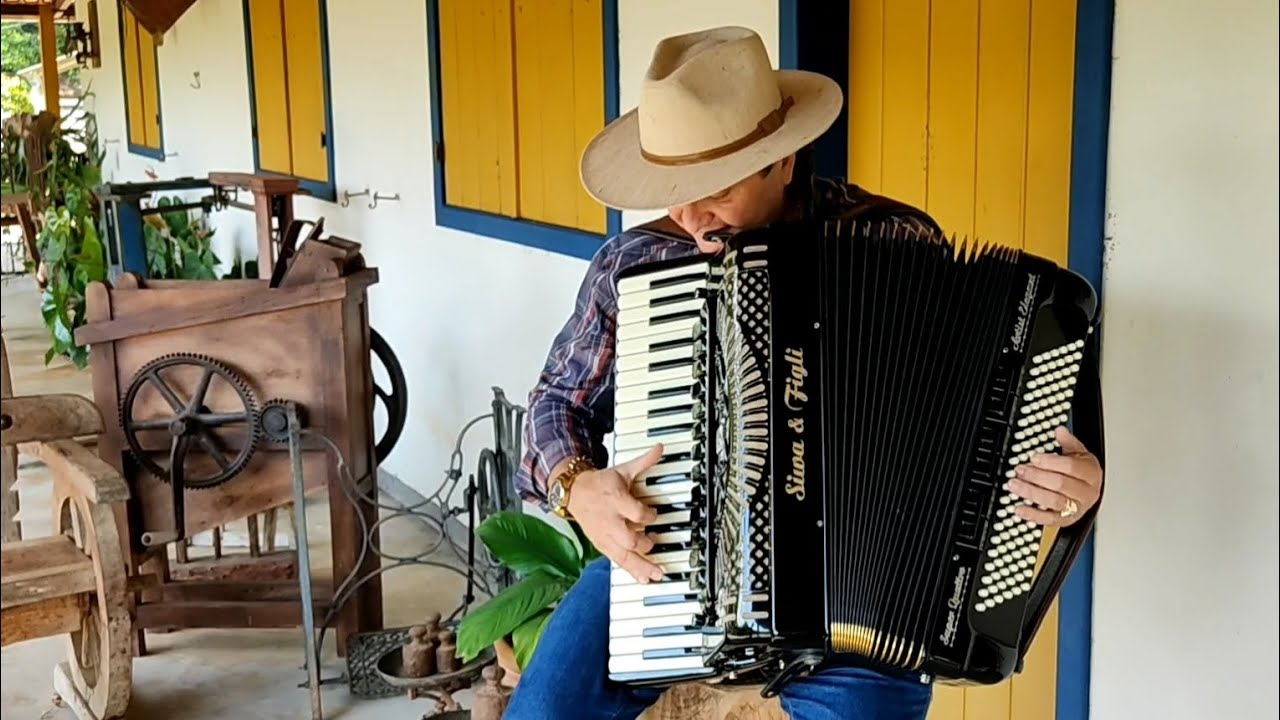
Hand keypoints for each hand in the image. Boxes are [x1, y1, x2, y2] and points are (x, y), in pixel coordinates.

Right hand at [567, 444, 663, 582]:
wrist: (574, 493)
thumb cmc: (600, 484)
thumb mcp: (622, 470)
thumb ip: (643, 462)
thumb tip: (660, 448)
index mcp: (615, 500)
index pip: (635, 512)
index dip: (649, 515)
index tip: (654, 514)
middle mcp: (610, 521)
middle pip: (629, 538)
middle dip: (645, 543)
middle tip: (656, 541)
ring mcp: (605, 535)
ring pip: (624, 555)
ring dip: (641, 566)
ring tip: (657, 575)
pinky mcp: (602, 545)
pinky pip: (617, 561)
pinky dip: (631, 571)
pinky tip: (644, 579)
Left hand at [1008, 426, 1102, 526]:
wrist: (1088, 492)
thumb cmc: (1081, 472)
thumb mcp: (1078, 453)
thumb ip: (1068, 442)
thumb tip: (1060, 430)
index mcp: (1091, 473)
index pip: (1072, 467)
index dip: (1051, 462)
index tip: (1034, 458)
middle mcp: (1087, 493)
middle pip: (1061, 485)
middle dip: (1037, 476)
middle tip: (1020, 470)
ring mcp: (1077, 508)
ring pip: (1054, 502)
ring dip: (1032, 493)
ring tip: (1015, 485)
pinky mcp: (1066, 521)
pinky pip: (1049, 520)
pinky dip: (1033, 515)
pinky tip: (1019, 508)